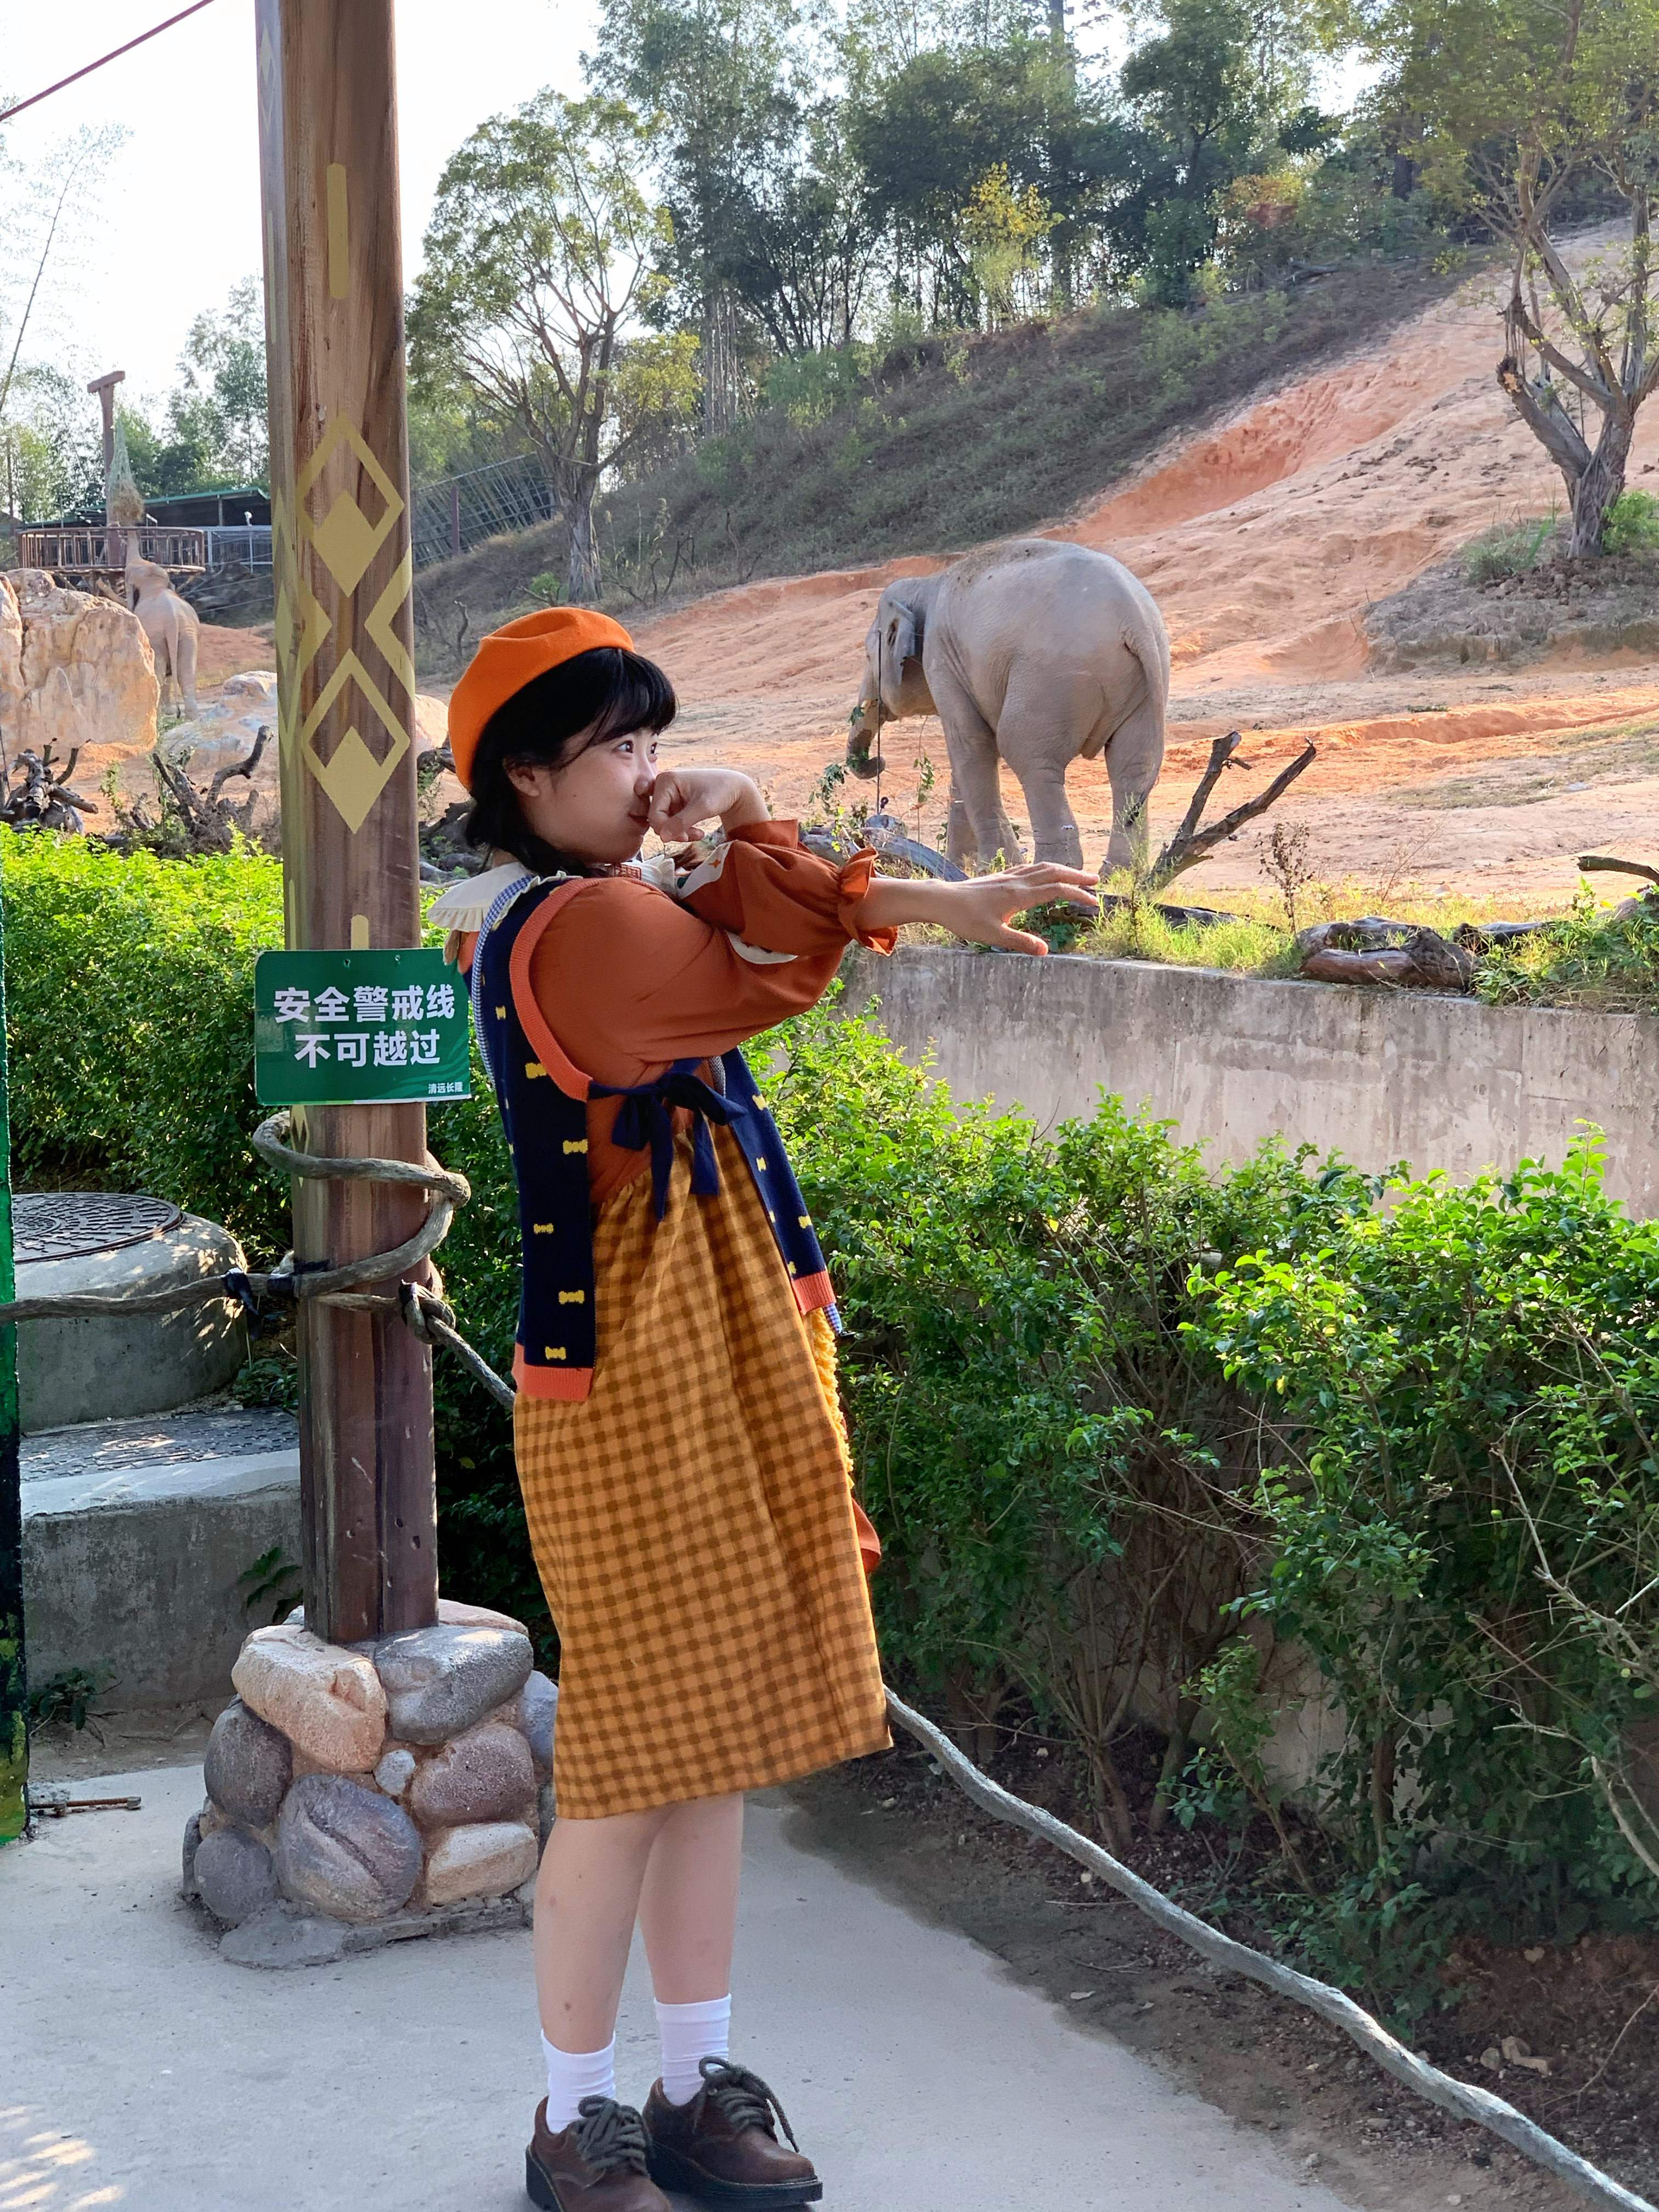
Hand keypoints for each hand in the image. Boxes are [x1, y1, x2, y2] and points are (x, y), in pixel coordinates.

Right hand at [646, 767, 767, 842]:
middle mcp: (662, 785)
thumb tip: (662, 837)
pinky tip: (697, 831)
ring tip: (698, 834)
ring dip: (680, 832)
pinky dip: (682, 829)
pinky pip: (671, 822)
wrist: (733, 788)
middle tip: (693, 836)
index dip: (666, 829)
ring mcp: (667, 794)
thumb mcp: (703, 808)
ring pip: (664, 822)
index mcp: (665, 780)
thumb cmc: (721, 791)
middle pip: (657, 818)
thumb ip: (681, 822)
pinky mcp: (673, 802)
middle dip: (674, 831)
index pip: (654, 814)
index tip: (685, 837)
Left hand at [858, 862, 1098, 953]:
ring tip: (1077, 875)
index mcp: (1019, 895)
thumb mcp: (993, 935)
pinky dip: (1045, 868)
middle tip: (1096, 880)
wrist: (942, 900)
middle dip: (1076, 876)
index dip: (1077, 893)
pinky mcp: (1000, 877)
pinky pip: (1029, 868)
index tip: (1093, 901)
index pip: (1056, 889)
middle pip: (1053, 872)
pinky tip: (1045, 873)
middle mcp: (1016, 882)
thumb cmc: (965, 919)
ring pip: (1042, 867)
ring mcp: (1008, 877)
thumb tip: (1045, 951)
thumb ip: (1020, 942)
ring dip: (1062, 869)